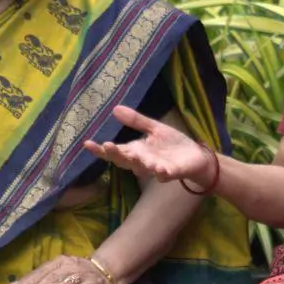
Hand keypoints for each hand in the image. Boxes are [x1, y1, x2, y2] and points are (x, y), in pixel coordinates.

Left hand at [16, 255, 118, 283]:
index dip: (30, 279)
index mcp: (59, 262)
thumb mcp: (58, 271)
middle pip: (52, 277)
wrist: (105, 271)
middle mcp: (69, 266)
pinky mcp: (94, 283)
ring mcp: (81, 275)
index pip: (42, 271)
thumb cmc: (76, 273)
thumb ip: (39, 278)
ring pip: (65, 282)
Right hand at [82, 105, 215, 187]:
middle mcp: (142, 162)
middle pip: (124, 161)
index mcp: (136, 151)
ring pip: (142, 168)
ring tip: (132, 154)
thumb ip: (136, 121)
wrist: (196, 157)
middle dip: (115, 154)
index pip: (115, 151)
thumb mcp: (154, 128)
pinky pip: (164, 174)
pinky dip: (160, 172)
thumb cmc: (173, 144)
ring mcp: (156, 169)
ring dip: (137, 162)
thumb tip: (115, 108)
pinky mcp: (172, 173)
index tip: (87, 143)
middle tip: (106, 146)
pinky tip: (157, 169)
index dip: (101, 150)